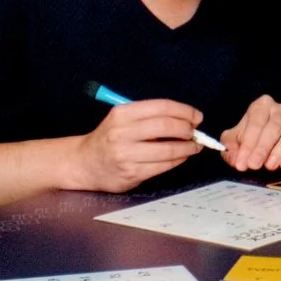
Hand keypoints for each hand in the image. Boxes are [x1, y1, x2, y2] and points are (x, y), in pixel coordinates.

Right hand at [70, 98, 203, 192]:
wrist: (84, 163)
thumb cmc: (108, 138)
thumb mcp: (122, 119)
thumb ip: (149, 117)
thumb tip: (185, 119)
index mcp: (122, 114)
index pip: (161, 107)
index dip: (184, 111)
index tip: (197, 117)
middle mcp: (122, 133)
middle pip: (167, 126)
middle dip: (188, 129)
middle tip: (196, 132)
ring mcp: (126, 155)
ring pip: (168, 150)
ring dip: (188, 148)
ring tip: (194, 146)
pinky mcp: (131, 174)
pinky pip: (163, 166)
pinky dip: (178, 160)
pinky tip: (181, 157)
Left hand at [222, 96, 280, 172]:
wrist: (279, 142)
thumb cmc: (255, 138)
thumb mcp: (237, 139)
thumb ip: (230, 147)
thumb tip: (234, 158)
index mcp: (263, 105)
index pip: (256, 121)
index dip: (248, 143)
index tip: (241, 162)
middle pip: (275, 125)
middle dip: (263, 147)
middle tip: (254, 165)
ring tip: (269, 166)